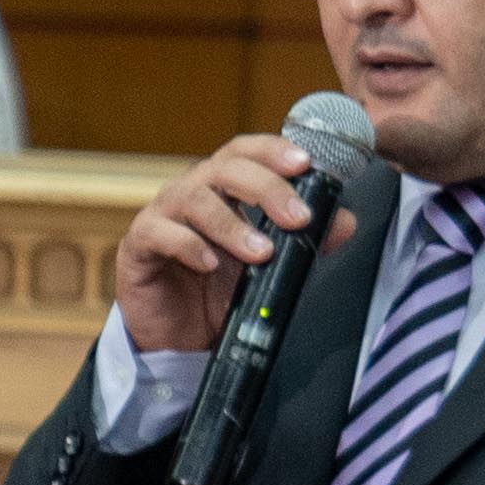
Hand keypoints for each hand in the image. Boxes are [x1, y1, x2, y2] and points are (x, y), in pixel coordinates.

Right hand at [109, 134, 349, 361]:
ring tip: (261, 252)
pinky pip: (160, 233)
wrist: (180, 334)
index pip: (246, 152)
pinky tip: (210, 264)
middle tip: (298, 216)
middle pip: (224, 168)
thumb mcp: (270, 266)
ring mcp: (163, 215)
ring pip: (194, 199)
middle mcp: (193, 192)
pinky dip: (188, 245)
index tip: (305, 162)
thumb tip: (345, 222)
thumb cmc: (220, 289)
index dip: (273, 150)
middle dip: (266, 187)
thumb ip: (305, 241)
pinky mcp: (139, 245)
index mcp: (224, 188)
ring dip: (232, 224)